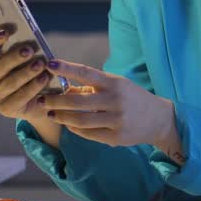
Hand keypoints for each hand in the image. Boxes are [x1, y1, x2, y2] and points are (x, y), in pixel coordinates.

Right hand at [0, 24, 53, 121]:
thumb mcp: (25, 56)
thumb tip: (19, 23)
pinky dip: (33, 87)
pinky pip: (20, 97)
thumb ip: (20, 42)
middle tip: (29, 49)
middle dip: (13, 57)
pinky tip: (44, 79)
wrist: (40, 99)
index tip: (6, 30)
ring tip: (41, 64)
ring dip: (26, 73)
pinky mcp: (5, 109)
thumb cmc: (29, 70)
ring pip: (9, 83)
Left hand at [40, 60, 183, 159]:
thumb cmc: (132, 98)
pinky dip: (75, 129)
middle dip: (56, 101)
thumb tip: (66, 90)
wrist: (159, 119)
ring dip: (62, 117)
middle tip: (42, 100)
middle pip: (77, 101)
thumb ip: (93, 87)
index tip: (49, 64)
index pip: (86, 73)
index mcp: (114, 83)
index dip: (67, 68)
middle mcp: (115, 100)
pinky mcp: (116, 136)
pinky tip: (68, 124)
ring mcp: (116, 119)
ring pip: (80, 120)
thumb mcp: (116, 86)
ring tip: (51, 114)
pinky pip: (88, 133)